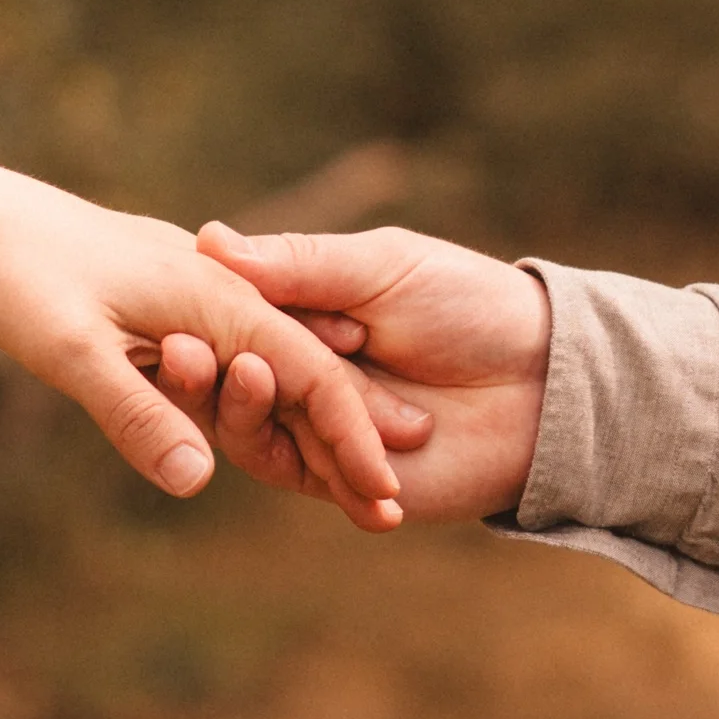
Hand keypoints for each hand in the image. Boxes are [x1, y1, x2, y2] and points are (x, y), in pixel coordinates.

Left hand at [0, 158, 405, 528]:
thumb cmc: (20, 275)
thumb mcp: (72, 352)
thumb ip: (138, 413)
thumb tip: (197, 484)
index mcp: (219, 299)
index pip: (313, 377)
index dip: (354, 442)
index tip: (386, 501)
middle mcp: (223, 295)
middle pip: (311, 376)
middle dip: (356, 441)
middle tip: (392, 511)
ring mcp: (201, 297)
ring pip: (281, 368)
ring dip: (322, 425)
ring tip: (358, 483)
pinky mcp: (175, 305)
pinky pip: (245, 358)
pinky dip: (274, 399)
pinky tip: (284, 429)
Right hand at [156, 223, 551, 522]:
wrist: (542, 383)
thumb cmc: (470, 306)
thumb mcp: (384, 267)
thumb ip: (301, 265)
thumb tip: (210, 241)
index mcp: (295, 311)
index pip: (228, 312)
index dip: (203, 310)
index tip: (176, 297)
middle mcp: (291, 370)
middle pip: (224, 371)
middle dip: (204, 362)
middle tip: (179, 348)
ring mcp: (310, 426)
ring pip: (249, 423)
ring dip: (241, 404)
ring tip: (251, 375)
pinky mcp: (337, 477)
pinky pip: (298, 472)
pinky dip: (296, 456)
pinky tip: (296, 437)